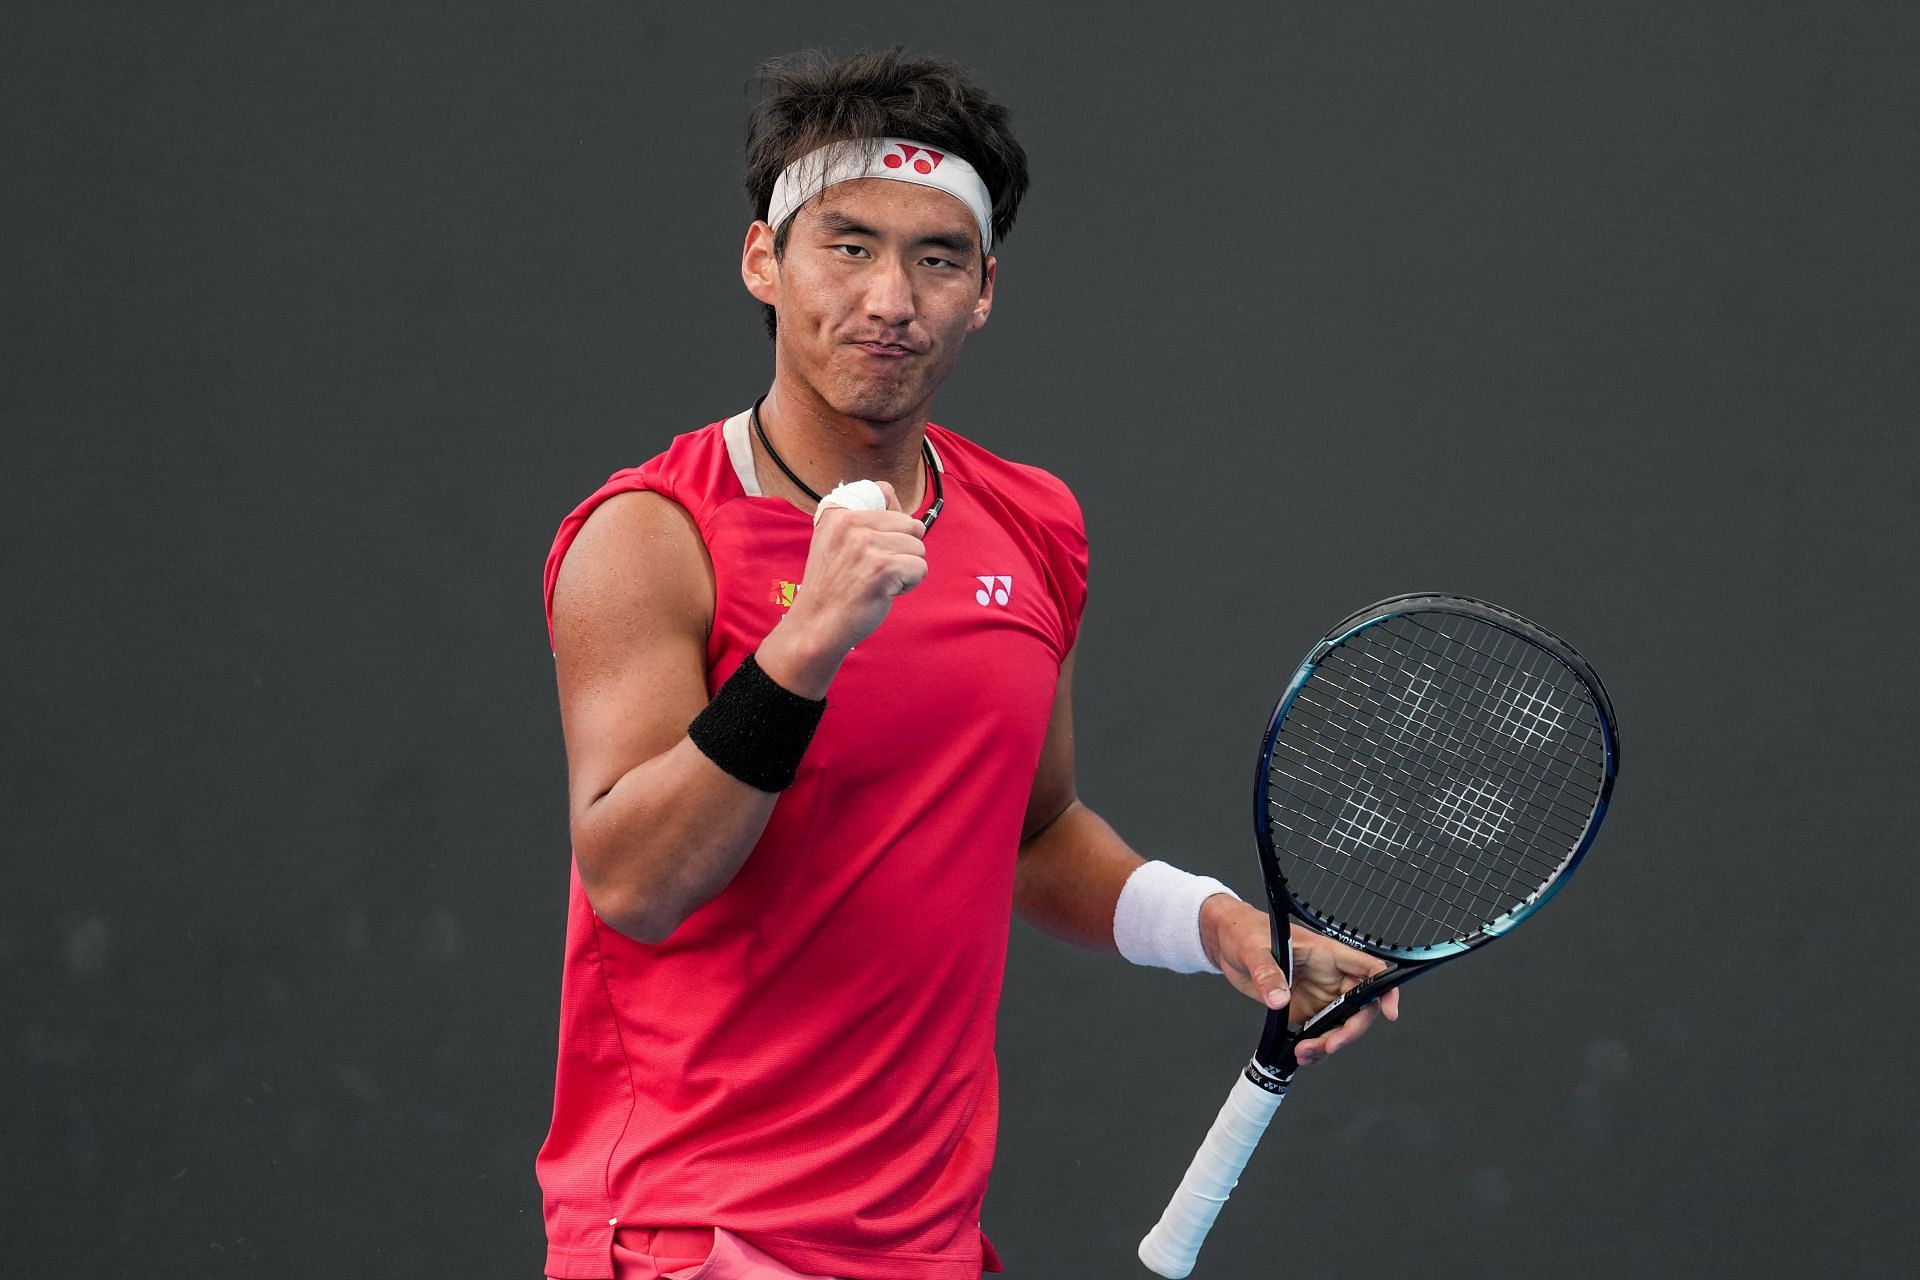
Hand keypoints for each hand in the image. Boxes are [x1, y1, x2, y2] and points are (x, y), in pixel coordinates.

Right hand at [758, 481, 926, 695]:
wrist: (816, 625)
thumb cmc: (832, 589)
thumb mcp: (833, 542)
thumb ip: (862, 521)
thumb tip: (899, 504)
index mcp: (838, 513)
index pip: (885, 491)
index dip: (892, 521)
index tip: (875, 544)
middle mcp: (850, 523)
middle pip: (911, 524)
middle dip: (903, 550)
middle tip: (876, 570)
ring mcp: (866, 544)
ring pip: (919, 547)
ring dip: (906, 569)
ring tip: (879, 582)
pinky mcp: (883, 568)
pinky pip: (920, 568)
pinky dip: (909, 584)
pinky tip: (885, 592)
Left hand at [1199, 895, 1400, 1066]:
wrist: (1227, 943)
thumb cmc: (1244, 932)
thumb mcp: (1253, 949)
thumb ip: (1268, 973)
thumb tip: (1279, 999)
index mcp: (1327, 954)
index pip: (1369, 969)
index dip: (1386, 990)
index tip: (1389, 1012)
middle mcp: (1330, 976)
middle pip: (1361, 1006)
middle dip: (1350, 1031)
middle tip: (1329, 1045)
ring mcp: (1320, 995)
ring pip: (1342, 1025)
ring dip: (1330, 1044)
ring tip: (1304, 1053)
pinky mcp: (1305, 1010)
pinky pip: (1321, 1033)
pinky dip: (1315, 1048)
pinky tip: (1300, 1054)